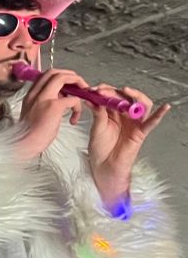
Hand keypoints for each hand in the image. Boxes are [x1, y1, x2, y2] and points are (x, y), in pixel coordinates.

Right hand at [16, 68, 90, 161]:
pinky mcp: (54, 107)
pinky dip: (78, 106)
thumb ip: (42, 104)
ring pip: (63, 78)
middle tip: (78, 86)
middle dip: (69, 75)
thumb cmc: (29, 136)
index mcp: (30, 95)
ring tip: (81, 96)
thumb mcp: (32, 114)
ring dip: (76, 84)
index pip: (44, 76)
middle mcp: (35, 93)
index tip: (67, 86)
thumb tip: (58, 99)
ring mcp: (45, 98)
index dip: (59, 76)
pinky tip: (75, 118)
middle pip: (54, 72)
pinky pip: (72, 99)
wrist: (24, 146)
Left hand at [87, 85, 170, 207]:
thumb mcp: (97, 128)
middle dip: (115, 91)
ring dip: (136, 96)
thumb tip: (92, 98)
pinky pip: (152, 123)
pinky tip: (165, 108)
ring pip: (142, 105)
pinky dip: (159, 115)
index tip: (94, 89)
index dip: (105, 90)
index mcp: (112, 113)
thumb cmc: (100, 149)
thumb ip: (98, 113)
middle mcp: (124, 116)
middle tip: (104, 90)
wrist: (103, 167)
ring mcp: (134, 123)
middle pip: (126, 97)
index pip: (113, 96)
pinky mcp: (140, 133)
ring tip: (126, 91)